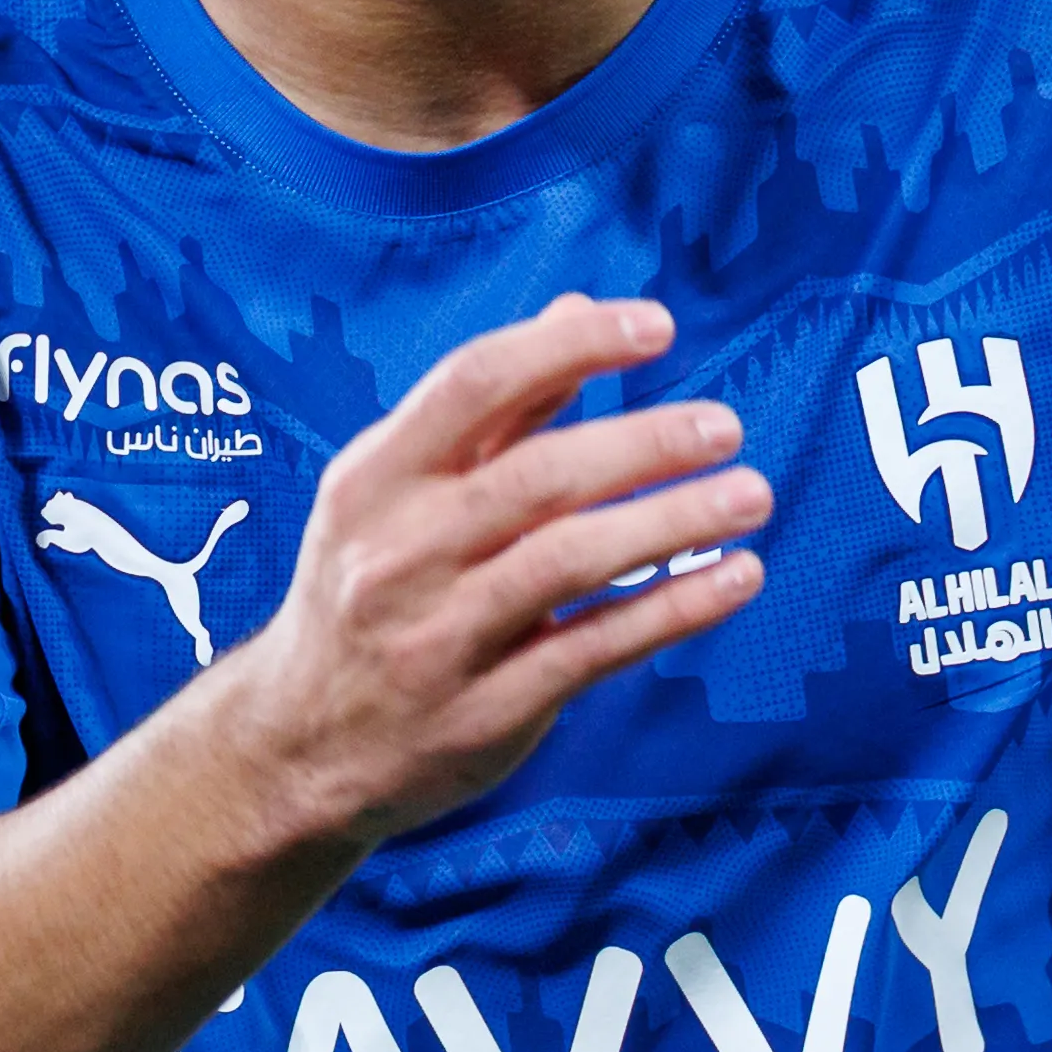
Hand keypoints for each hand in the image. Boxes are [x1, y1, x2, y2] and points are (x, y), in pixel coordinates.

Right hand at [230, 291, 768, 851]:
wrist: (300, 746)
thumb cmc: (369, 592)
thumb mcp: (395, 494)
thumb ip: (492, 409)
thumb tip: (579, 305)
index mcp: (375, 480)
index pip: (475, 383)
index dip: (572, 344)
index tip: (658, 326)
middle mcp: (399, 553)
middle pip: (538, 478)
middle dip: (645, 443)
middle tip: (725, 426)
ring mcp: (440, 637)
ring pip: (570, 563)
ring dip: (673, 523)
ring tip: (750, 495)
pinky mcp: (487, 711)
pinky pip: (595, 649)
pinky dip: (674, 609)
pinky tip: (737, 578)